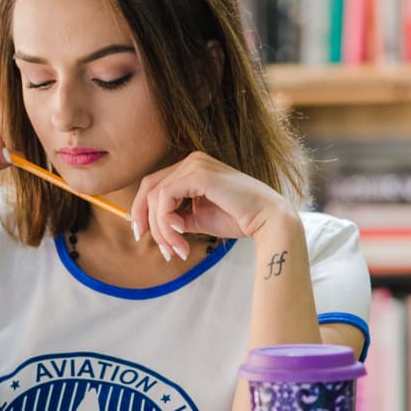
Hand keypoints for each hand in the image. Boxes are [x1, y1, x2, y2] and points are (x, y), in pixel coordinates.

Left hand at [130, 151, 295, 259]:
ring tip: (177, 249)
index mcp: (192, 168)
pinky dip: (166, 222)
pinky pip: (165, 199)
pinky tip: (181, 235)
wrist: (268, 220)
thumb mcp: (198, 218)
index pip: (154, 185)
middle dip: (145, 220)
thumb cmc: (238, 219)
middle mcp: (191, 161)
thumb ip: (176, 217)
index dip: (142, 210)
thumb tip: (154, 226)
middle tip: (158, 247)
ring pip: (155, 197)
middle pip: (149, 188)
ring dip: (162, 229)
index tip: (142, 235)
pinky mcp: (199, 174)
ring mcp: (195, 164)